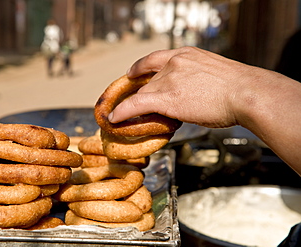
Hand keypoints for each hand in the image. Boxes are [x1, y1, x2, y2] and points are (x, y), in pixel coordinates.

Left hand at [108, 47, 300, 170]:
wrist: (246, 93)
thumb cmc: (238, 87)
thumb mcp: (213, 73)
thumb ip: (196, 79)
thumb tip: (191, 93)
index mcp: (186, 54)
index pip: (155, 59)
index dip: (140, 67)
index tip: (132, 72)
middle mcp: (174, 63)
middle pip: (148, 80)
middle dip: (139, 93)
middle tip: (132, 103)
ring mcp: (169, 79)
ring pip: (143, 94)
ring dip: (134, 106)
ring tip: (124, 116)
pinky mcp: (166, 97)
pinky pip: (137, 104)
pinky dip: (123, 111)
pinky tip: (115, 118)